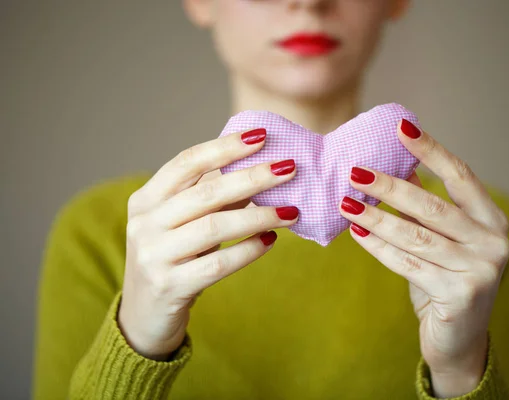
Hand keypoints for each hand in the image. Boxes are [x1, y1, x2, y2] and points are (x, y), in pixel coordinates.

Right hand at [118, 128, 298, 360]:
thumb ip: (212, 198)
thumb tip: (260, 171)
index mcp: (145, 200)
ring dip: (258, 216)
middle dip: (252, 177)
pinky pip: (218, 264)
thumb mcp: (183, 224)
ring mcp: (154, 256)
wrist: (144, 315)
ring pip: (214, 227)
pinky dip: (248, 250)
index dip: (224, 147)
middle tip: (289, 168)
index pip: (186, 163)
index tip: (261, 136)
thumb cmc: (172, 259)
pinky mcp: (170, 287)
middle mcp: (144, 224)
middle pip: (205, 193)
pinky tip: (271, 240)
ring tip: (291, 211)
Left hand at [338, 119, 508, 396]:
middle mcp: (493, 242)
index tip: (401, 126)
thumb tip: (396, 167)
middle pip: (433, 205)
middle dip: (390, 187)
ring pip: (416, 236)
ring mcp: (480, 270)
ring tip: (346, 203)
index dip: (430, 150)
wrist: (459, 340)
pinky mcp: (459, 295)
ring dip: (376, 218)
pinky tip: (357, 234)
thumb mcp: (443, 239)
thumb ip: (426, 207)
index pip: (460, 176)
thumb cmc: (447, 280)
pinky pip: (408, 264)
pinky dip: (379, 248)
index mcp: (492, 220)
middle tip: (355, 172)